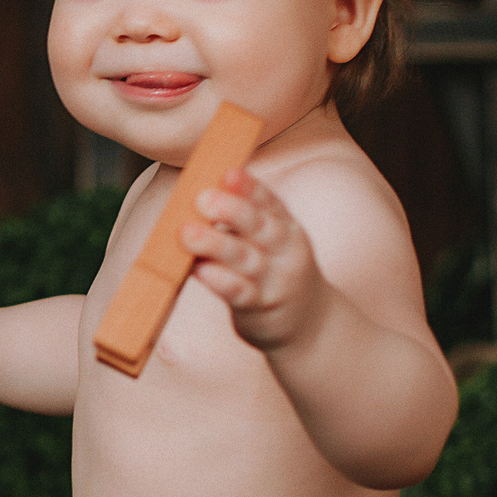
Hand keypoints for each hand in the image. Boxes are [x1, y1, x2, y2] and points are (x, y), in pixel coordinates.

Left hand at [183, 169, 327, 352]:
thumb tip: (199, 193)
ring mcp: (274, 280)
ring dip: (215, 244)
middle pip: (260, 227)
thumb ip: (244, 222)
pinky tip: (199, 269)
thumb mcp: (272, 243)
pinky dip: (218, 280)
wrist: (309, 324)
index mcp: (287, 228)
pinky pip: (238, 292)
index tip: (229, 172)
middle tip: (202, 198)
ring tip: (188, 232)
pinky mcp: (260, 308)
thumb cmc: (275, 273)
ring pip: (245, 259)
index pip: (270, 203)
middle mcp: (285, 252)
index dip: (250, 187)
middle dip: (232, 210)